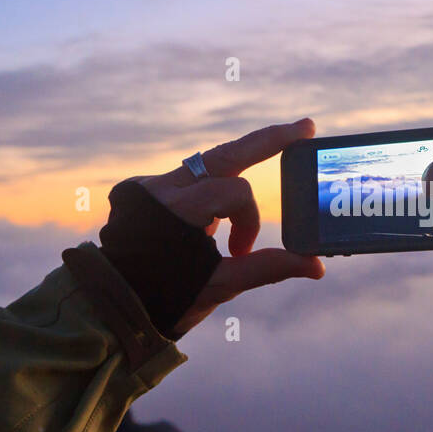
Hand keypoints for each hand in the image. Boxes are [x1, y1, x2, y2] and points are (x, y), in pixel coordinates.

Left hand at [125, 119, 324, 333]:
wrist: (116, 304)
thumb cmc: (165, 297)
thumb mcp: (218, 285)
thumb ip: (267, 269)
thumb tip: (316, 266)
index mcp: (175, 209)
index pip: (235, 193)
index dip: (250, 221)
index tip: (241, 250)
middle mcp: (162, 188)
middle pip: (226, 152)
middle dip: (269, 139)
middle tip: (306, 127)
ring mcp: (154, 185)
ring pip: (210, 161)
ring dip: (242, 165)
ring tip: (282, 144)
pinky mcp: (151, 190)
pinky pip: (193, 174)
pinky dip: (216, 182)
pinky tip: (224, 198)